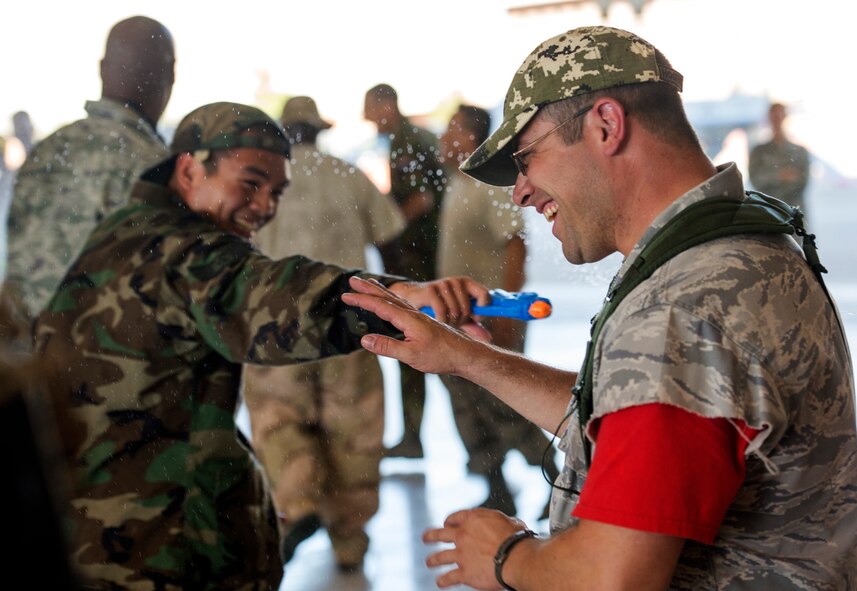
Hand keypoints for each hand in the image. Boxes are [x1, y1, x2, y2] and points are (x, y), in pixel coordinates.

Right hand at [341, 277, 489, 374]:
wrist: (466, 354)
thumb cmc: (441, 356)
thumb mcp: (412, 355)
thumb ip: (388, 346)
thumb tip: (365, 339)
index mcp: (408, 319)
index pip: (380, 306)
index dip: (362, 300)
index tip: (345, 296)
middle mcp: (413, 314)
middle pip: (387, 297)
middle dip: (368, 289)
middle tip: (352, 280)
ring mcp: (418, 318)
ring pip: (395, 300)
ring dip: (380, 292)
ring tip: (368, 284)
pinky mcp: (423, 323)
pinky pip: (403, 306)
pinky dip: (392, 300)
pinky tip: (391, 302)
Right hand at [387, 275, 490, 326]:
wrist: (412, 299)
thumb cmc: (438, 308)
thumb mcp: (458, 316)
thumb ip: (472, 325)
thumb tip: (488, 338)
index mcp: (466, 284)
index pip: (485, 294)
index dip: (482, 309)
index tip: (475, 319)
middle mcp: (456, 281)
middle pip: (468, 308)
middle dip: (461, 320)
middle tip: (451, 322)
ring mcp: (443, 283)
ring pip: (455, 311)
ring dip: (449, 322)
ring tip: (442, 321)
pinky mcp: (430, 290)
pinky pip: (442, 311)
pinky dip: (440, 320)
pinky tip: (436, 320)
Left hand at [422, 508, 529, 589]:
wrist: (516, 558)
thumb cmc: (516, 539)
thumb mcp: (507, 520)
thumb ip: (496, 521)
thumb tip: (499, 523)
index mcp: (473, 519)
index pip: (454, 518)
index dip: (450, 521)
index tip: (448, 525)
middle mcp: (463, 535)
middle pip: (440, 534)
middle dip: (430, 536)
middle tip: (425, 538)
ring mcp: (461, 555)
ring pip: (440, 557)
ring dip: (432, 560)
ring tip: (429, 562)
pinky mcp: (464, 573)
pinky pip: (449, 577)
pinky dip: (443, 581)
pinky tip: (440, 582)